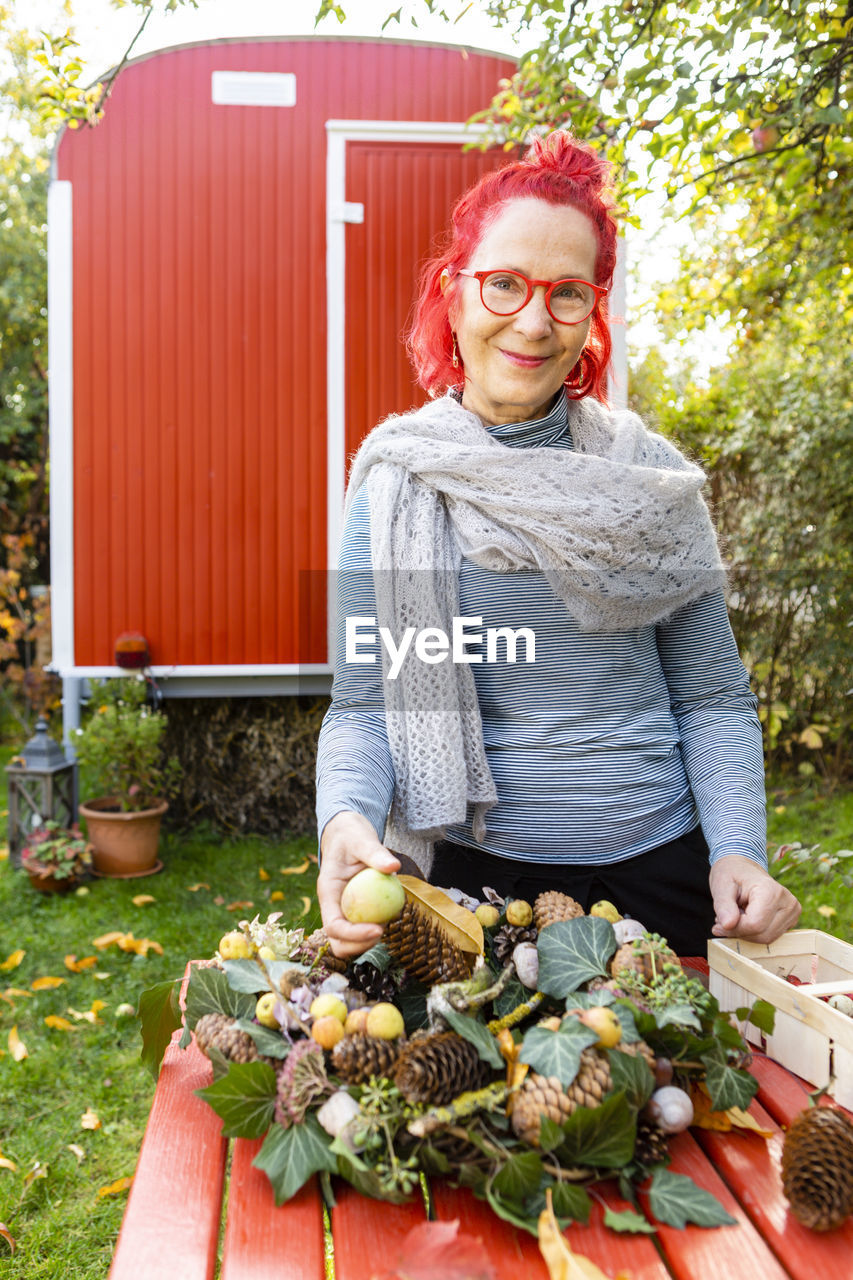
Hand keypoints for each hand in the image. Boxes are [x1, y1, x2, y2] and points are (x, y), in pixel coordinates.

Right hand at [317, 811, 400, 958]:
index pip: (333, 926)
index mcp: (328, 892)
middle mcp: (333, 906)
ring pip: (350, 941)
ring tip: (388, 921)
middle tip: (383, 931)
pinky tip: (391, 913)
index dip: (354, 935)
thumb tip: (394, 865)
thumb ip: (375, 852)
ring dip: (368, 941)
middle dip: (359, 946)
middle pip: (338, 942)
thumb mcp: (362, 839)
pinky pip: (363, 927)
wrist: (347, 834)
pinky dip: (377, 927)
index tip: (379, 929)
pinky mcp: (355, 910)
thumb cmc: (351, 834)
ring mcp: (343, 910)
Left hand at [709, 854, 800, 943]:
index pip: (754, 924)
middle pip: (762, 935)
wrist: (743, 867)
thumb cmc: (732, 874)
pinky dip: (755, 932)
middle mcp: (788, 903)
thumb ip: (723, 906)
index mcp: (771, 891)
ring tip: (737, 914)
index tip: (719, 923)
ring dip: (746, 932)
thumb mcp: (721, 885)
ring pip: (767, 938)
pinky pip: (770, 936)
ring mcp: (792, 912)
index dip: (734, 929)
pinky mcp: (791, 920)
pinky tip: (747, 917)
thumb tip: (728, 925)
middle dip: (740, 931)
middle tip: (726, 917)